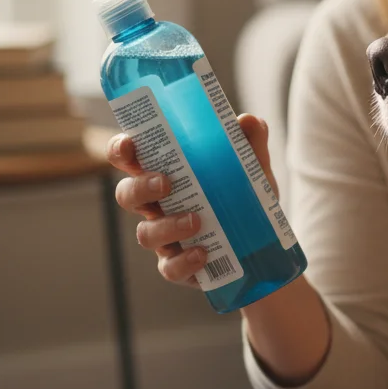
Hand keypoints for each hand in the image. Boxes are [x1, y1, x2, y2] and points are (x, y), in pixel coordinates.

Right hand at [108, 113, 279, 289]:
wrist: (266, 245)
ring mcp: (166, 238)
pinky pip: (170, 267)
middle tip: (166, 183)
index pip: (131, 159)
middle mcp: (158, 205)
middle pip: (127, 195)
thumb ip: (250, 142)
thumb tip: (247, 120)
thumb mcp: (252, 167)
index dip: (121, 150)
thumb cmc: (246, 197)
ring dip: (167, 226)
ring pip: (146, 234)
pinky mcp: (179, 265)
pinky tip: (202, 253)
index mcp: (166, 173)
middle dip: (139, 187)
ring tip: (196, 221)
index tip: (129, 146)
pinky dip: (184, 261)